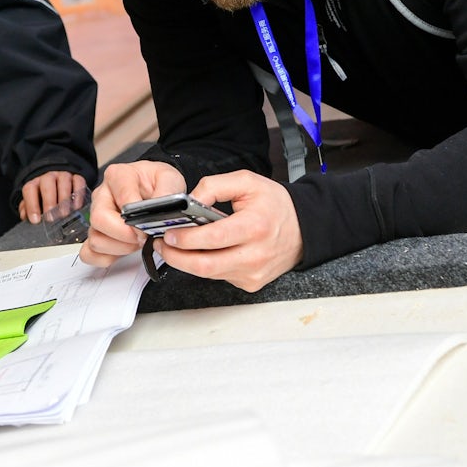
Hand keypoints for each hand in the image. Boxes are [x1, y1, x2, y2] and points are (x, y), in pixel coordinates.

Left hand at [19, 171, 85, 223]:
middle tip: (51, 218)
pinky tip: (76, 207)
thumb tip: (25, 217)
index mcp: (35, 184)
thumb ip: (27, 211)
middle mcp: (48, 177)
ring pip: (63, 181)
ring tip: (64, 214)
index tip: (35, 220)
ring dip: (64, 198)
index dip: (32, 205)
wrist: (59, 189)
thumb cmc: (44, 201)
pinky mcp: (77, 178)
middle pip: (47, 184)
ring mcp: (63, 176)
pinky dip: (78, 194)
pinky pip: (79, 182)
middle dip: (49, 201)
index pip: (30, 189)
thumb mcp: (34, 206)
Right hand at [79, 161, 185, 267]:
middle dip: (123, 235)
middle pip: (99, 219)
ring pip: (95, 239)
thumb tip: (162, 205)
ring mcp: (97, 215)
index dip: (134, 217)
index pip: (121, 196)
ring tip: (136, 242)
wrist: (153, 188)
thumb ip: (167, 190)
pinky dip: (105, 258)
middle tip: (142, 237)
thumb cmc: (156, 182)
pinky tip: (122, 251)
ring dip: (119, 248)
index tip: (147, 227)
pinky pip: (89, 253)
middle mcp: (103, 195)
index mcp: (119, 176)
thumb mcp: (169, 178)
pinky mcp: (96, 233)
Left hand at [157, 170, 303, 292]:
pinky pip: (219, 277)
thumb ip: (214, 186)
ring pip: (209, 274)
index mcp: (255, 227)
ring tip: (174, 247)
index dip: (186, 238)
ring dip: (186, 262)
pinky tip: (200, 253)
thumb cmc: (275, 205)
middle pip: (205, 265)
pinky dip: (205, 266)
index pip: (213, 238)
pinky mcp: (251, 283)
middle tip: (162, 245)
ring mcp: (253, 273)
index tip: (169, 233)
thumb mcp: (247, 182)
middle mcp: (255, 255)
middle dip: (176, 257)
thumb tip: (189, 201)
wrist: (304, 229)